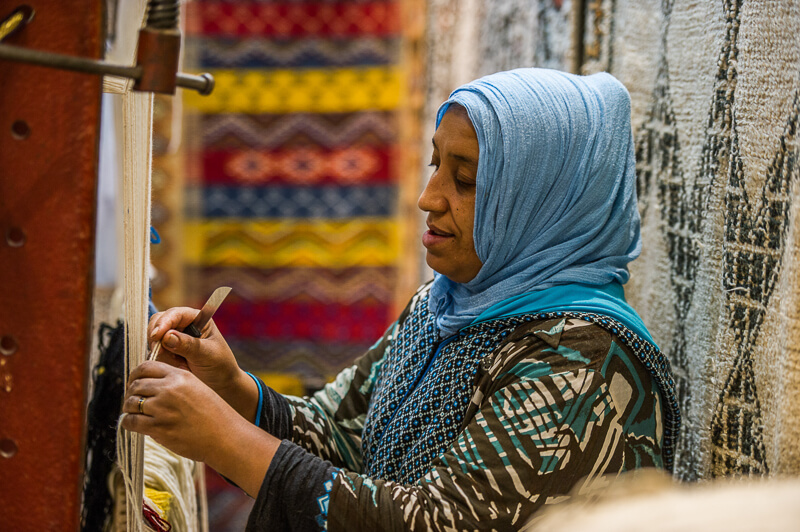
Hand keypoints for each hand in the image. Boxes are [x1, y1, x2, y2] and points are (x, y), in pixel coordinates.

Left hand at [122, 360, 277, 495]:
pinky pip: (131, 421)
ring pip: (131, 403)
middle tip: (132, 401)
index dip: (135, 375)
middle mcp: (170, 389)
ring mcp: (163, 408)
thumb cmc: (213, 414)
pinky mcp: (159, 427)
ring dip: (128, 408)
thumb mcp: (197, 388)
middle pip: (136, 385)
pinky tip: (133, 424)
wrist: (225, 436)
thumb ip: (174, 383)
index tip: (134, 383)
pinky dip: (128, 423)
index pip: (146, 367)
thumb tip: (148, 385)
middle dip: (130, 393)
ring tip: (133, 413)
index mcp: (180, 376)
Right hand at [147, 307, 256, 418]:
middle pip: (158, 322)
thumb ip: (188, 345)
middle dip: (158, 338)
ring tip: (180, 364)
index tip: (156, 336)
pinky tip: (176, 366)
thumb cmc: (220, 366)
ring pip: (154, 338)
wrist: (220, 384)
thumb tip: (167, 336)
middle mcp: (184, 325)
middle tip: (162, 354)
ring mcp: (174, 337)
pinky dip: (161, 360)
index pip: (175, 313)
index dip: (164, 322)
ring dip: (161, 352)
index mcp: (198, 319)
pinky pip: (155, 352)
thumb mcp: (207, 355)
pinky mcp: (167, 350)